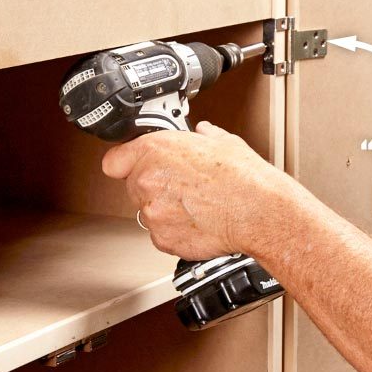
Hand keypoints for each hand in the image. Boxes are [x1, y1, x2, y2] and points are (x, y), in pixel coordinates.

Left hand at [101, 121, 290, 259]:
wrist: (257, 211)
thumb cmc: (243, 178)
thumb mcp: (223, 142)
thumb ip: (204, 135)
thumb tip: (204, 133)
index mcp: (155, 150)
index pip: (114, 160)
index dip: (125, 163)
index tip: (131, 166)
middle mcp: (147, 181)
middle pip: (133, 186)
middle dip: (154, 186)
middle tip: (182, 186)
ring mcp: (153, 213)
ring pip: (149, 212)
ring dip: (166, 210)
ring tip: (196, 205)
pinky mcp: (163, 239)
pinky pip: (161, 234)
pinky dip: (175, 231)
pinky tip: (197, 221)